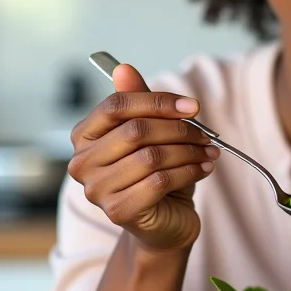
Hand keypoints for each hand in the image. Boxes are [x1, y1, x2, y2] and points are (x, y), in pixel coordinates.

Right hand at [68, 63, 219, 251]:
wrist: (164, 222)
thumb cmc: (156, 172)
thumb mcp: (152, 132)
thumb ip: (139, 101)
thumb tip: (123, 68)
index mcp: (84, 135)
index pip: (117, 105)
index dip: (158, 102)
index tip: (192, 106)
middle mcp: (82, 163)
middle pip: (136, 130)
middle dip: (179, 129)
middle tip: (205, 133)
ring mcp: (96, 190)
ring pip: (152, 156)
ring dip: (189, 151)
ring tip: (208, 151)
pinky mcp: (118, 211)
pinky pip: (160, 181)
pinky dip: (190, 171)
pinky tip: (204, 168)